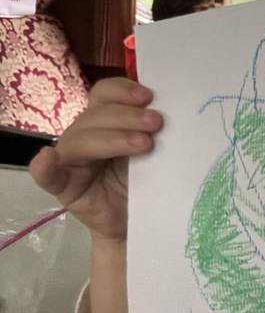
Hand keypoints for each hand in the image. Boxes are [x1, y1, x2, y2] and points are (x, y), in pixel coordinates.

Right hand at [28, 77, 162, 242]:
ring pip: (82, 138)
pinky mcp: (64, 187)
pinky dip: (45, 166)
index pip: (105, 94)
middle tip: (156, 123)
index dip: (124, 90)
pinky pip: (48, 176)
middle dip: (127, 115)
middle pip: (96, 114)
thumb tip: (172, 112)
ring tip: (144, 144)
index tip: (149, 96)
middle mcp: (85, 134)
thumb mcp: (157, 153)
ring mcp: (71, 160)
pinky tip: (47, 159)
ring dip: (113, 138)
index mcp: (106, 120)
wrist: (141, 221)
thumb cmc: (149, 181)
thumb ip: (155, 132)